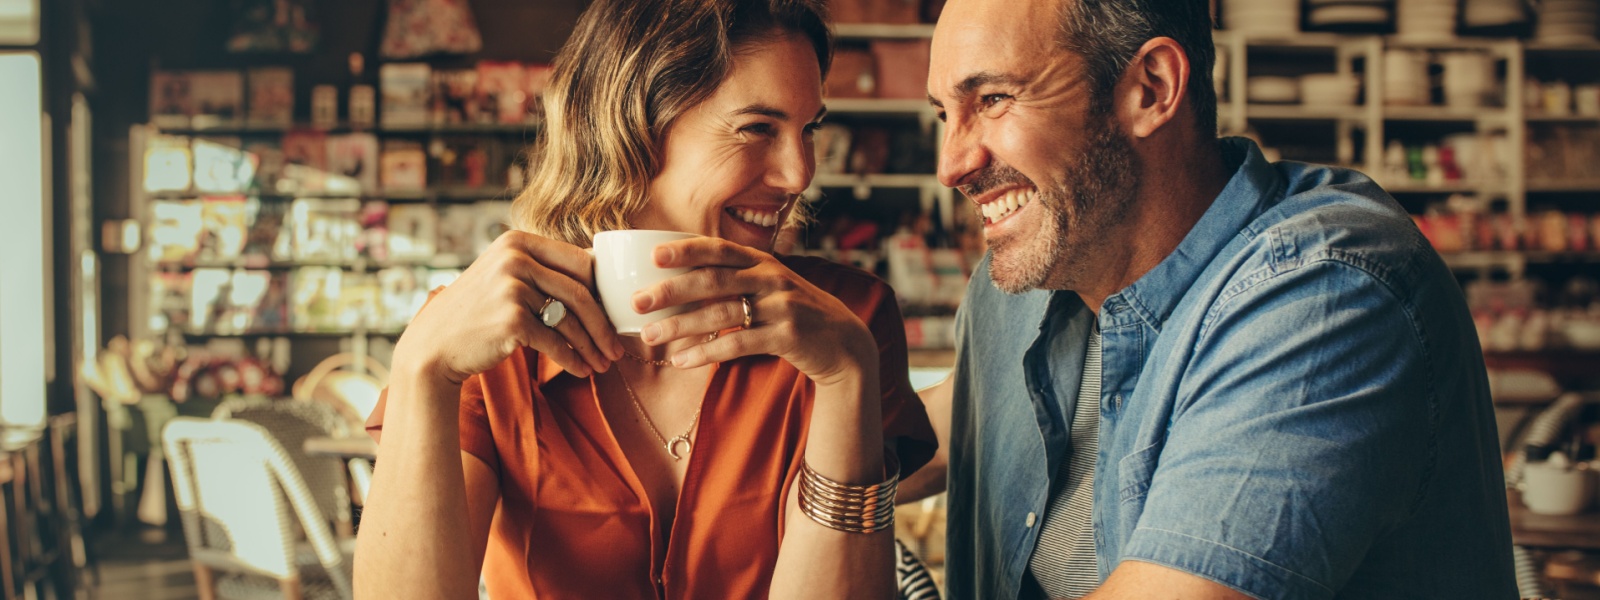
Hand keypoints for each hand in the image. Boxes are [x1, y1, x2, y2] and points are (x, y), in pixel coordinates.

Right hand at [392, 231, 621, 385]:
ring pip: (571, 321)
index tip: (614, 316)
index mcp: (518, 241)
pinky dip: (572, 360)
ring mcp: (512, 287)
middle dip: (604, 326)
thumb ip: (541, 269)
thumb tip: (598, 270)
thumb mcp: (505, 276)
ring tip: (603, 365)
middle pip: (581, 293)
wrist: (434, 345)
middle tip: (617, 349)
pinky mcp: (511, 319)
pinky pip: (555, 343)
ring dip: (592, 347)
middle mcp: (515, 258)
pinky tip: (581, 371)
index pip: (581, 263)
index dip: (603, 292)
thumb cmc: (477, 313)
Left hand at [632, 237, 875, 386]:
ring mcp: (781, 306)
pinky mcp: (787, 336)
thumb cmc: (794, 313)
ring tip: (650, 336)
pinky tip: (682, 360)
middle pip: (714, 280)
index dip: (687, 249)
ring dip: (681, 325)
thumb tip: (679, 285)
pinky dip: (707, 352)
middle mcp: (771, 278)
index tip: (653, 254)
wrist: (843, 342)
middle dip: (672, 290)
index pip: (720, 249)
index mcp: (763, 262)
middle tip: (638, 302)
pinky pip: (738, 343)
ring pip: (721, 313)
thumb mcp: (770, 287)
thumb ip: (736, 280)